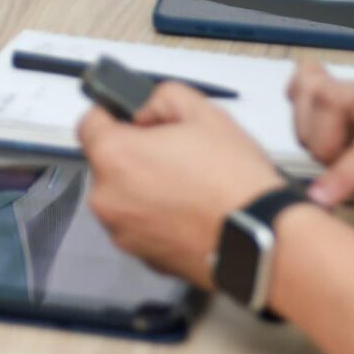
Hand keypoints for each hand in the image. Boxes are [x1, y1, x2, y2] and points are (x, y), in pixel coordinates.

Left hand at [77, 83, 286, 287]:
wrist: (264, 240)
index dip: (114, 116)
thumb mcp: (203, 112)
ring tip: (190, 185)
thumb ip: (161, 97)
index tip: (135, 120)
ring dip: (145, 187)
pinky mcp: (142, 256)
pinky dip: (157, 216)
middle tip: (177, 153)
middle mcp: (107, 198)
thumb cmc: (235, 182)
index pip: (89, 122)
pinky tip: (191, 210)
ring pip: (124, 195)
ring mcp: (123, 232)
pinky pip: (140, 224)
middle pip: (108, 162)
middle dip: (135, 154)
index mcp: (114, 157)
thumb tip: (145, 108)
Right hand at [289, 62, 353, 239]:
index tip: (321, 200)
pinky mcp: (348, 91)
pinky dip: (301, 109)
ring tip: (331, 162)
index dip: (343, 174)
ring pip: (312, 89)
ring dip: (309, 130)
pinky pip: (308, 83)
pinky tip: (317, 137)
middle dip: (321, 144)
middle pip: (330, 98)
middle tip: (335, 178)